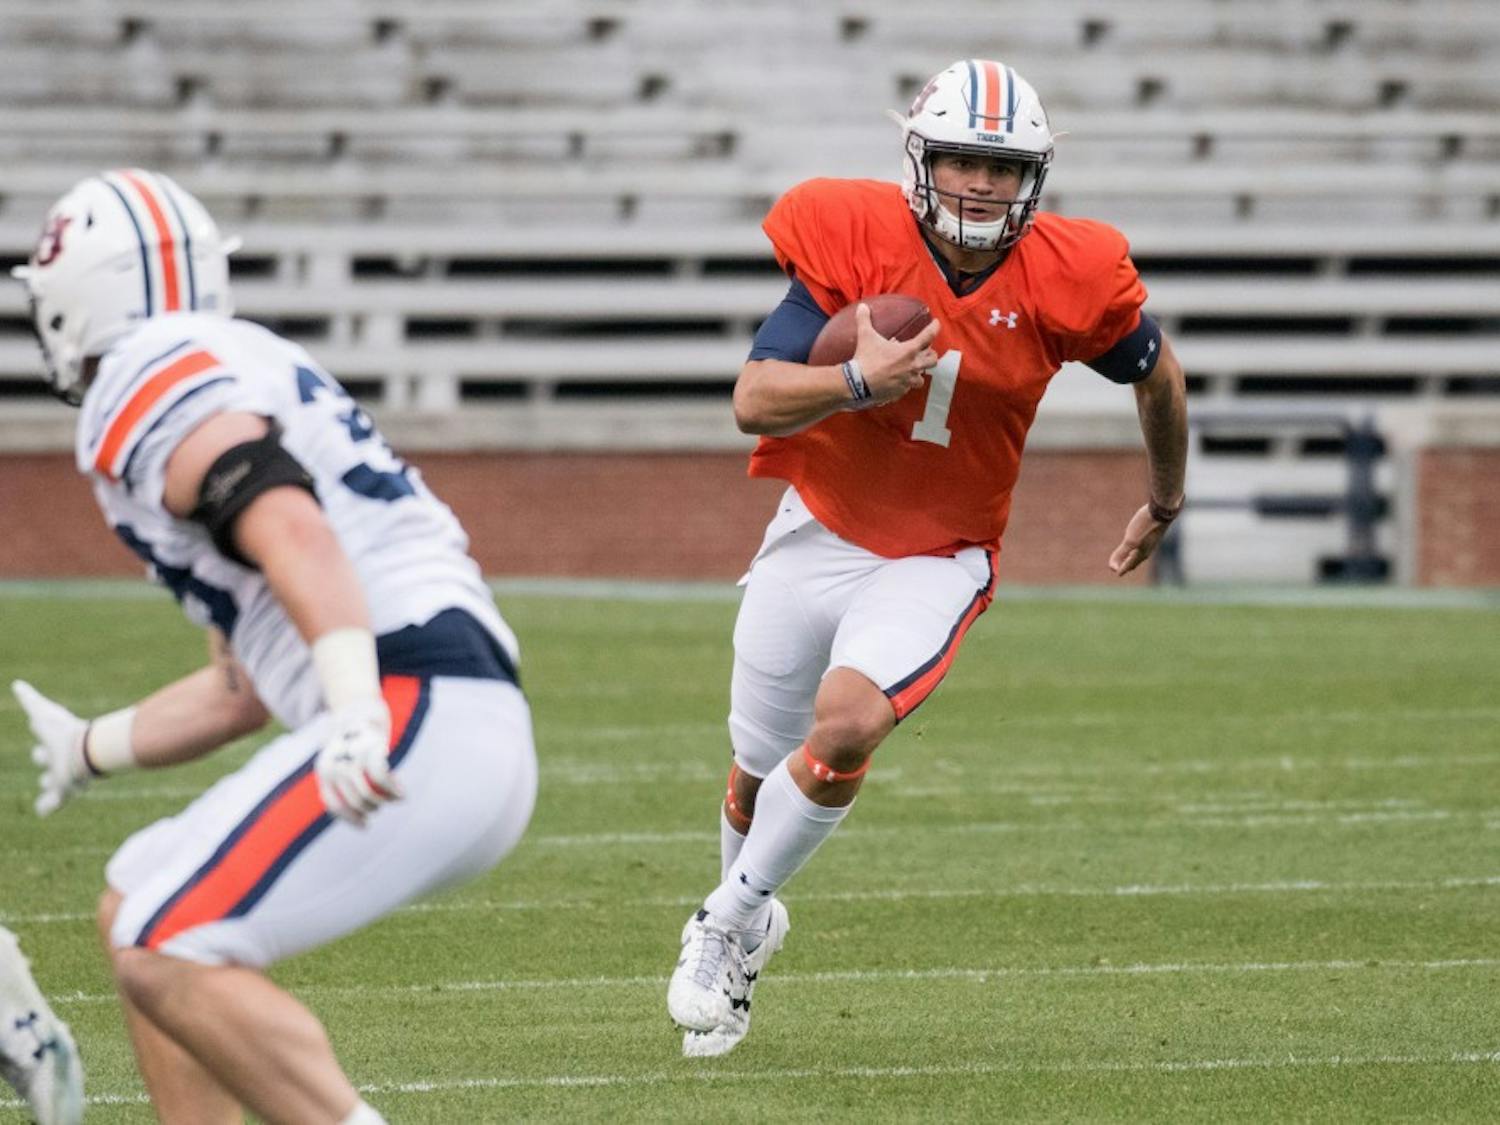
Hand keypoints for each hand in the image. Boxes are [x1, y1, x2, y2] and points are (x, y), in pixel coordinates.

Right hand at [11, 680, 89, 816]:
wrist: (87, 755)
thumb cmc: (64, 734)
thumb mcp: (42, 714)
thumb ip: (30, 700)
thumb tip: (18, 684)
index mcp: (56, 740)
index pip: (45, 732)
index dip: (40, 729)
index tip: (35, 723)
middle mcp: (61, 757)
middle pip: (47, 757)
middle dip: (44, 755)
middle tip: (41, 755)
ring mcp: (63, 775)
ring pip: (54, 780)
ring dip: (50, 784)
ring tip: (47, 785)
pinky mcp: (63, 793)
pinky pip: (53, 801)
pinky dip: (47, 805)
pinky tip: (42, 810)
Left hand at [314, 697, 402, 826]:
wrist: (358, 704)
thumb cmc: (351, 737)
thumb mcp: (338, 758)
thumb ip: (338, 781)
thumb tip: (352, 812)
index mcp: (323, 770)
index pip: (334, 804)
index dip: (350, 818)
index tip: (366, 825)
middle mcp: (334, 765)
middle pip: (354, 801)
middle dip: (371, 808)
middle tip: (382, 806)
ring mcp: (352, 756)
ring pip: (368, 794)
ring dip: (384, 801)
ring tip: (395, 798)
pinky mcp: (370, 748)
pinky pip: (381, 779)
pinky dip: (394, 790)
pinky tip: (402, 793)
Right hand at [851, 303, 941, 404]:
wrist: (858, 384)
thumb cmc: (865, 358)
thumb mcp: (865, 336)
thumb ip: (864, 320)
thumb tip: (862, 307)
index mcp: (909, 351)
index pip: (928, 336)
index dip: (934, 328)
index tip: (936, 323)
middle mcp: (913, 366)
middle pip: (933, 360)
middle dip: (930, 355)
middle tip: (925, 351)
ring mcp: (907, 381)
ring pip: (921, 378)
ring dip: (918, 373)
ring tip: (912, 369)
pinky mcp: (900, 392)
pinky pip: (907, 388)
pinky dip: (904, 384)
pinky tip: (898, 381)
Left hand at [1108, 504, 1171, 576]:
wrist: (1163, 511)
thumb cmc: (1146, 526)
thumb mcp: (1130, 540)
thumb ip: (1121, 554)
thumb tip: (1113, 568)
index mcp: (1141, 554)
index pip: (1128, 565)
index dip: (1120, 568)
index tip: (1114, 571)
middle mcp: (1147, 550)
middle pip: (1135, 561)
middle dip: (1127, 565)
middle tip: (1119, 568)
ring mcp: (1151, 542)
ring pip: (1140, 554)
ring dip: (1132, 558)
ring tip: (1127, 558)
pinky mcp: (1153, 534)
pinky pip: (1144, 545)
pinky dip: (1137, 548)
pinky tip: (1138, 543)